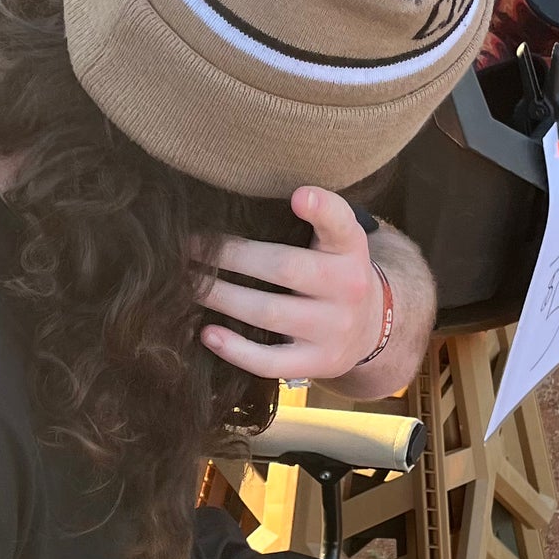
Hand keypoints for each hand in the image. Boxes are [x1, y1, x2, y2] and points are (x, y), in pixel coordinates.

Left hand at [199, 187, 383, 383]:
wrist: (369, 326)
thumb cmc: (333, 272)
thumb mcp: (336, 240)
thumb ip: (308, 218)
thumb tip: (238, 200)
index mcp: (350, 248)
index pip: (341, 224)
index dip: (322, 209)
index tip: (298, 196)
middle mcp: (349, 287)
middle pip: (283, 268)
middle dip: (230, 256)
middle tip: (189, 247)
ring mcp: (334, 329)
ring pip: (268, 313)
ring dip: (221, 297)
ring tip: (189, 285)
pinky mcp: (318, 362)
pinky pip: (270, 361)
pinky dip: (235, 349)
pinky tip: (208, 333)